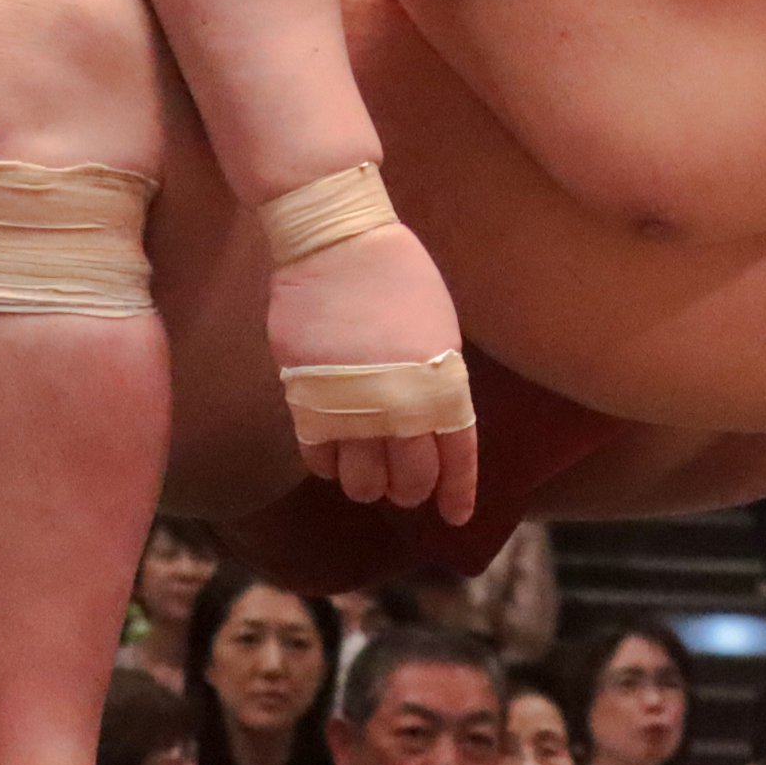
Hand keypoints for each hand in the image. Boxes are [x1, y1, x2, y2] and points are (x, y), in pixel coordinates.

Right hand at [269, 220, 476, 524]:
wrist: (340, 247)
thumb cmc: (400, 279)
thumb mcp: (440, 332)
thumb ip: (438, 381)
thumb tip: (434, 422)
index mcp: (444, 383)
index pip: (458, 455)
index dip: (458, 491)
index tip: (455, 518)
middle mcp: (402, 402)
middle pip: (410, 475)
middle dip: (410, 492)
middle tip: (405, 494)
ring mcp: (353, 403)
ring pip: (361, 477)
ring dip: (367, 487)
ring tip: (368, 485)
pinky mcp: (307, 396)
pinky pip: (317, 453)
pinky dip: (326, 465)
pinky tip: (331, 463)